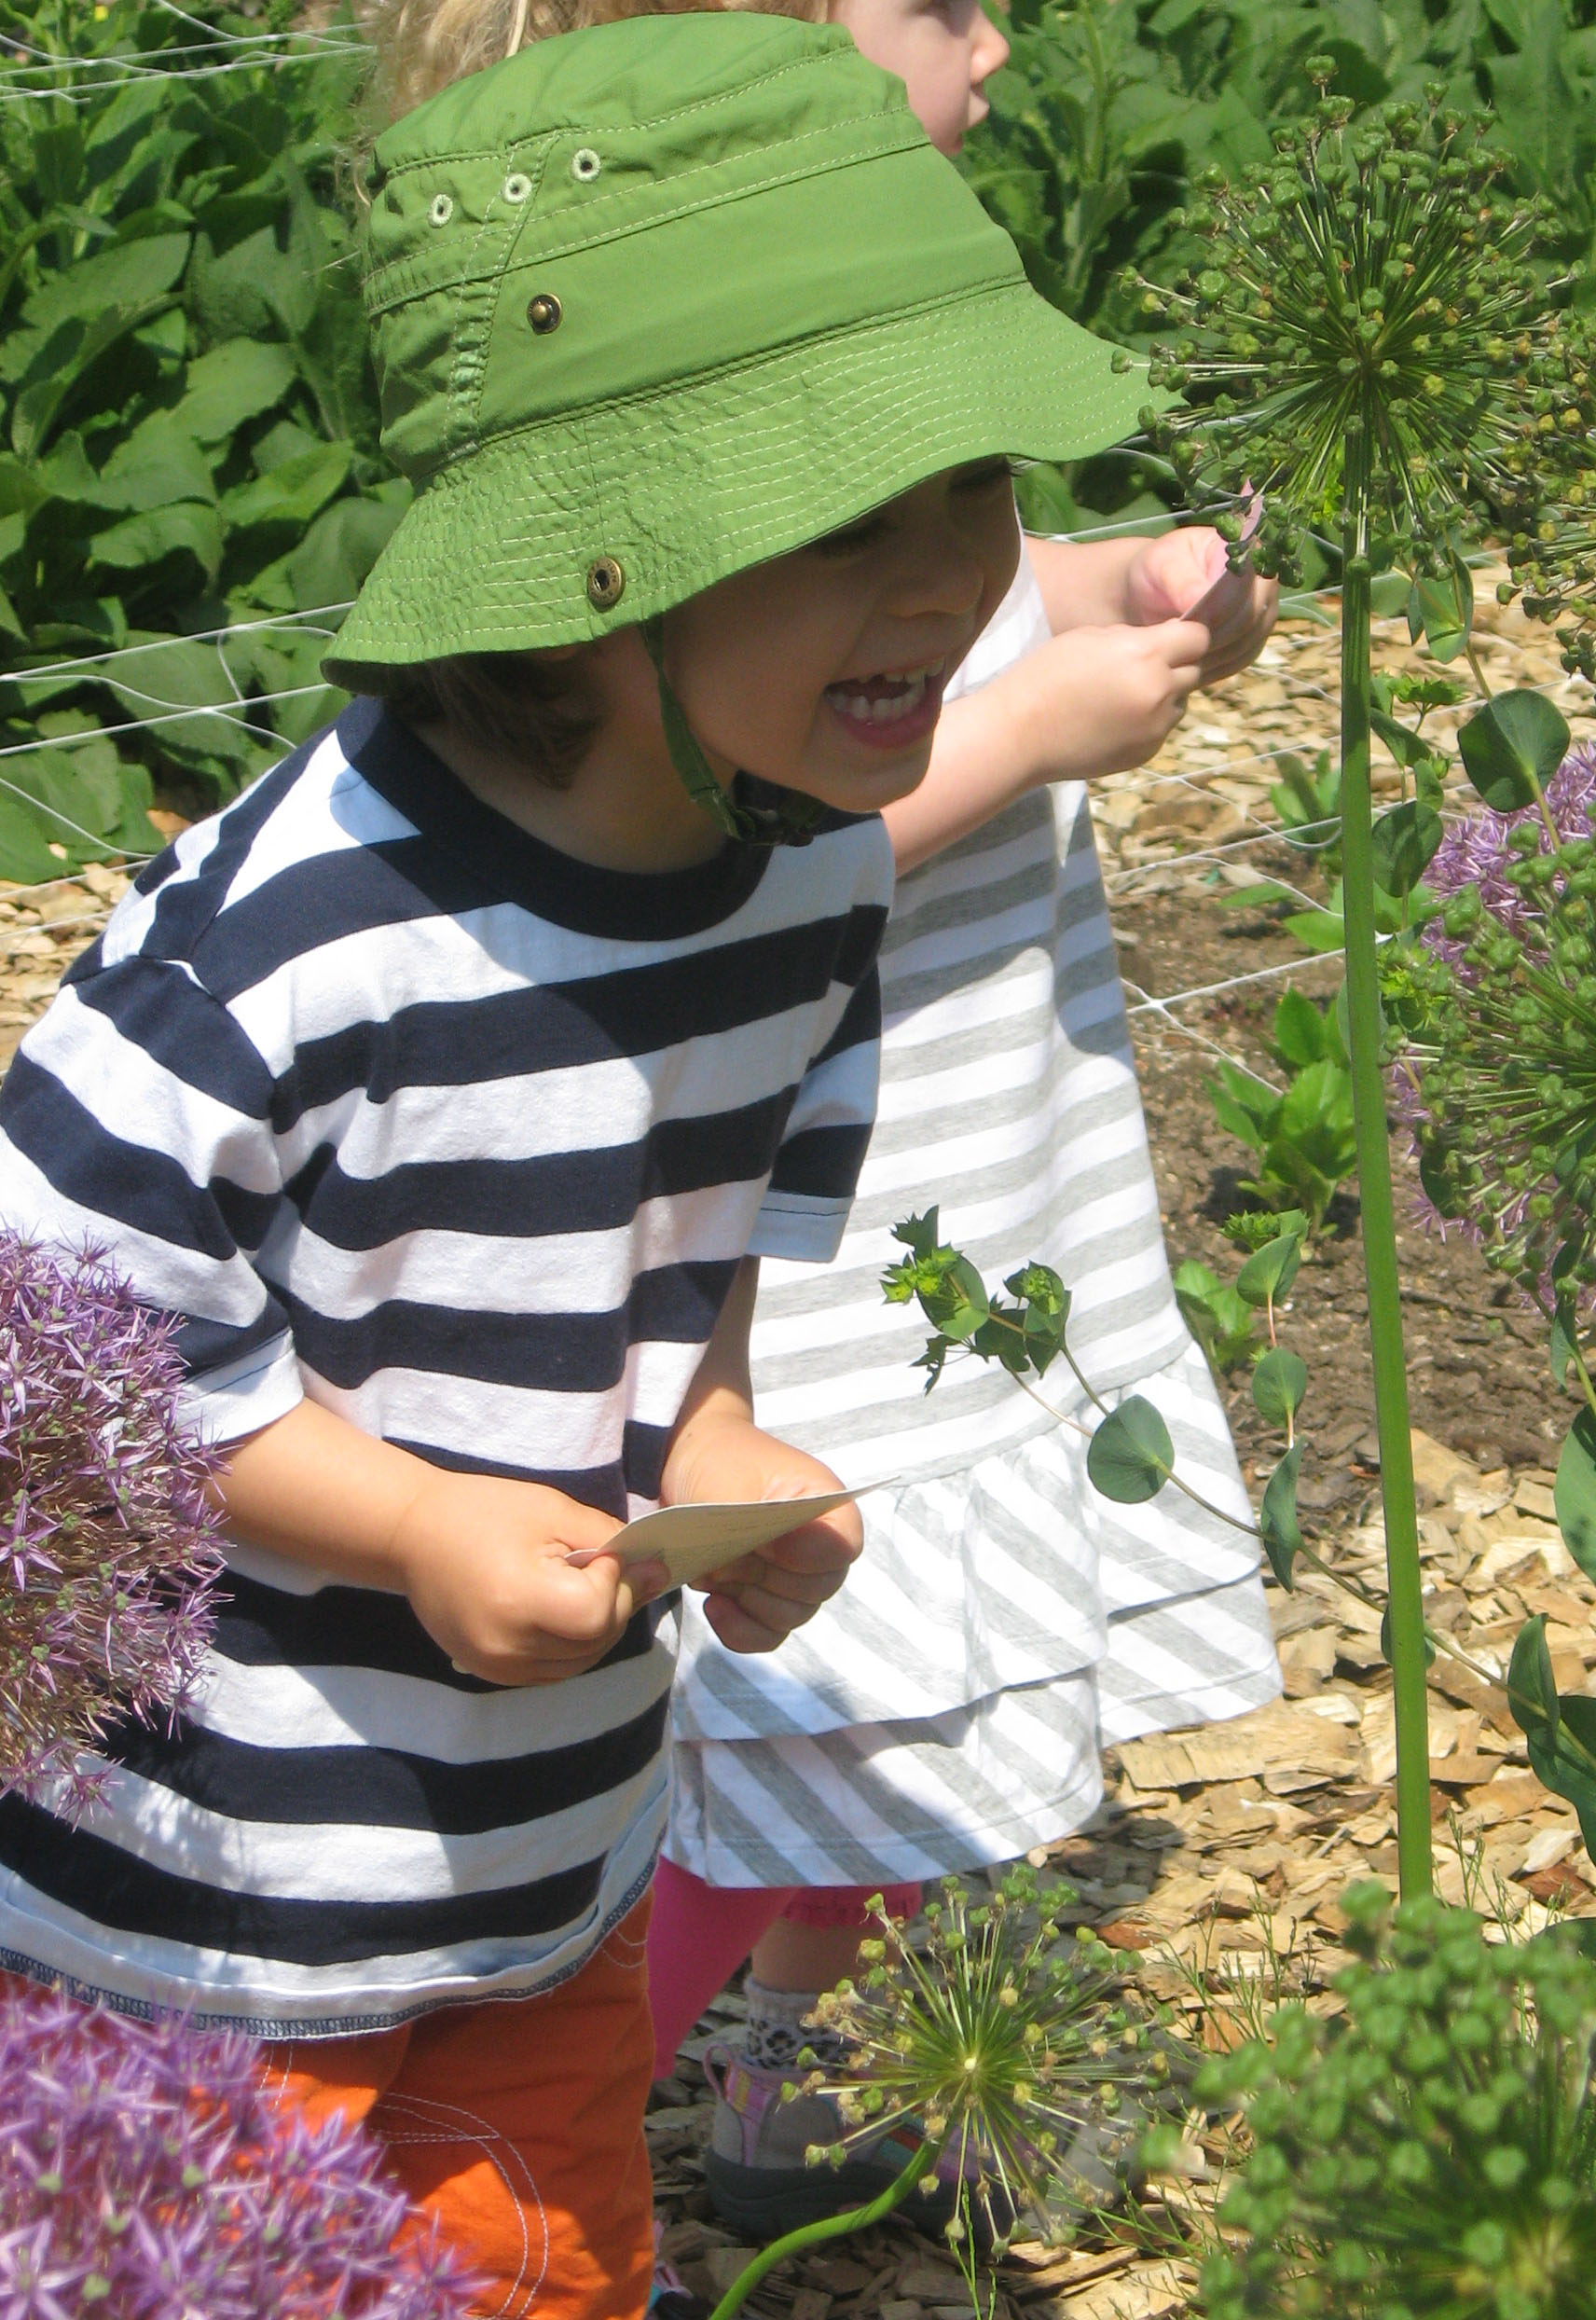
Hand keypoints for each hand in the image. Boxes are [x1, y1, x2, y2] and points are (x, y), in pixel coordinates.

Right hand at [389, 1470, 663, 1684]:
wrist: (414, 1536)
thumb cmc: (483, 1512)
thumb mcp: (552, 1510)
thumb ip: (607, 1540)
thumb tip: (654, 1570)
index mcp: (518, 1600)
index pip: (595, 1613)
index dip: (614, 1584)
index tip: (608, 1556)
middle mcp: (507, 1646)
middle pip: (594, 1642)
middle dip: (615, 1605)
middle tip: (612, 1570)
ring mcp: (497, 1666)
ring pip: (581, 1662)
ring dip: (598, 1628)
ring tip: (586, 1587)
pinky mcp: (492, 1673)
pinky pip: (555, 1669)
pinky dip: (572, 1644)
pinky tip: (561, 1609)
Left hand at [661, 1416, 862, 1653]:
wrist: (689, 1465)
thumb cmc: (718, 1464)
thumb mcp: (730, 1483)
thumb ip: (754, 1519)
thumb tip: (774, 1555)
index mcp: (824, 1503)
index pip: (841, 1547)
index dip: (803, 1555)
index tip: (763, 1543)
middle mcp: (819, 1543)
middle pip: (814, 1590)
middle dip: (762, 1578)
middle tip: (724, 1556)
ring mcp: (794, 1575)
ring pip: (789, 1616)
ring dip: (746, 1600)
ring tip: (712, 1571)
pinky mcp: (766, 1597)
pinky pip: (767, 1634)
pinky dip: (739, 1628)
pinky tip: (715, 1605)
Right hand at [1008, 617, 1212, 781]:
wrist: (1020, 734)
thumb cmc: (1045, 677)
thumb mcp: (1090, 638)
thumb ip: (1134, 638)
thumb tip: (1163, 642)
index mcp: (1145, 655)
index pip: (1197, 637)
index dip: (1186, 635)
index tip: (1170, 638)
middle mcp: (1158, 691)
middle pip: (1193, 671)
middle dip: (1175, 665)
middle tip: (1140, 668)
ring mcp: (1155, 727)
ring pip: (1180, 702)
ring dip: (1164, 695)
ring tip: (1124, 697)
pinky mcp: (1146, 752)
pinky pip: (1162, 729)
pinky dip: (1148, 721)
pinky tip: (1114, 720)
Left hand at [1125, 527, 1276, 685]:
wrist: (1152, 590)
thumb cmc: (1157, 569)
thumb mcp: (1161, 565)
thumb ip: (1181, 580)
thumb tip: (1198, 598)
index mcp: (1246, 548)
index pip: (1246, 584)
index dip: (1219, 609)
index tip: (1185, 622)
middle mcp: (1262, 580)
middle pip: (1252, 616)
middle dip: (1216, 634)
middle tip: (1180, 644)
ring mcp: (1262, 610)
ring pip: (1250, 640)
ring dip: (1216, 654)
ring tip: (1182, 655)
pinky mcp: (1253, 637)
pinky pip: (1244, 656)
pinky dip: (1220, 666)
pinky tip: (1193, 666)